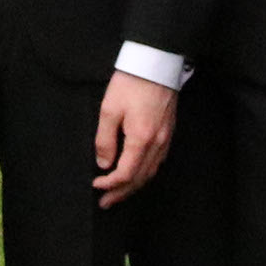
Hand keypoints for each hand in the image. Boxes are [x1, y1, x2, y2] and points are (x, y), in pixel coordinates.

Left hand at [93, 71, 177, 204]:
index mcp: (141, 139)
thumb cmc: (131, 83)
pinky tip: (136, 174)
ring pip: (150, 172)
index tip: (96, 185)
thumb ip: (105, 140)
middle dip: (121, 193)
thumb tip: (103, 164)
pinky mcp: (168, 132)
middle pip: (140, 179)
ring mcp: (166, 139)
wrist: (156, 62)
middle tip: (105, 203)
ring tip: (118, 194)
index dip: (110, 184)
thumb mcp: (109, 109)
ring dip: (133, 186)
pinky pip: (157, 162)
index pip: (126, 174)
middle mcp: (157, 144)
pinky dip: (144, 174)